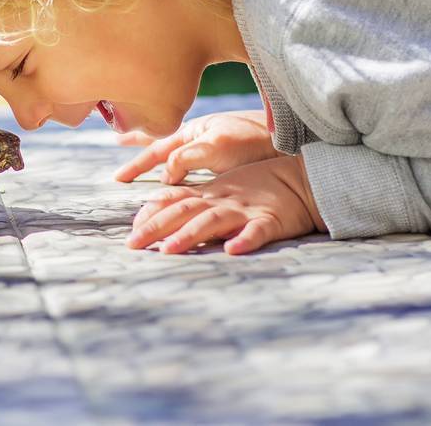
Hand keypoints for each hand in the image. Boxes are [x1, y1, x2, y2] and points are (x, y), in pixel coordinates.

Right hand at [113, 109, 275, 183]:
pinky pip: (189, 156)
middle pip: (160, 143)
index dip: (139, 164)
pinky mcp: (225, 153)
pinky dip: (174, 160)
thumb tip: (165, 175)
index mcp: (193, 130)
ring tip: (132, 146)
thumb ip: (186, 158)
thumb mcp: (215, 148)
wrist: (288, 140)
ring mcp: (211, 141)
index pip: (158, 147)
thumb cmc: (253, 142)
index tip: (119, 179)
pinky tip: (176, 167)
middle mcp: (199, 134)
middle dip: (137, 149)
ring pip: (174, 148)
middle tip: (117, 158)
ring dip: (153, 151)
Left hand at [126, 154, 327, 254]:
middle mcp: (223, 201)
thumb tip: (151, 208)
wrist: (301, 179)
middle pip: (185, 211)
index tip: (130, 231)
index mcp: (210, 195)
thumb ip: (189, 199)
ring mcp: (246, 211)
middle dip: (156, 227)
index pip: (174, 202)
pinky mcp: (272, 222)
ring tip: (168, 250)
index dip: (151, 215)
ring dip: (190, 234)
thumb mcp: (219, 190)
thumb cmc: (257, 187)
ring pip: (214, 221)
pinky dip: (245, 240)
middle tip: (132, 244)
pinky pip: (258, 231)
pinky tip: (232, 250)